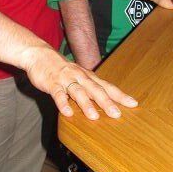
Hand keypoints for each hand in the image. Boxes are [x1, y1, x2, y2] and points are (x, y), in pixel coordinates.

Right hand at [21, 45, 137, 119]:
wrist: (38, 54)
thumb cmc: (61, 69)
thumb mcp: (78, 76)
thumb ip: (89, 88)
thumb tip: (105, 102)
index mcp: (88, 77)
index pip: (107, 87)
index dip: (120, 95)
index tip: (133, 104)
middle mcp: (80, 77)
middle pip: (96, 90)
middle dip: (107, 102)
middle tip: (117, 114)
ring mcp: (66, 79)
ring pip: (78, 92)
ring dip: (86, 104)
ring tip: (95, 117)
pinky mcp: (52, 83)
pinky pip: (58, 94)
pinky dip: (63, 103)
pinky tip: (68, 113)